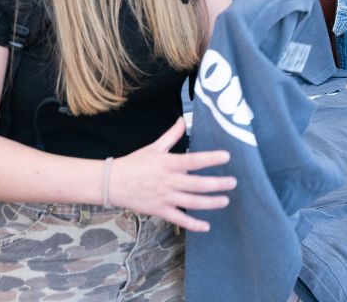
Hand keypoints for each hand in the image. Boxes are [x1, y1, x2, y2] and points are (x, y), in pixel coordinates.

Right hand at [108, 119, 235, 231]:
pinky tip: (206, 226)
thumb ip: (172, 135)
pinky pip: (179, 219)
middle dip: (217, 184)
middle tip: (233, 183)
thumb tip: (183, 119)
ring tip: (225, 201)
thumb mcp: (154, 147)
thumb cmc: (136, 163)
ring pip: (192, 202)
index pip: (194, 160)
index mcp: (169, 164)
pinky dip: (193, 224)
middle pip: (197, 184)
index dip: (211, 158)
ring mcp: (165, 198)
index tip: (226, 156)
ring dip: (211, 203)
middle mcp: (169, 181)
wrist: (113, 183)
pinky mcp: (160, 210)